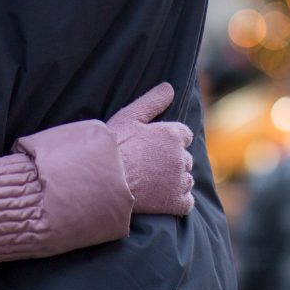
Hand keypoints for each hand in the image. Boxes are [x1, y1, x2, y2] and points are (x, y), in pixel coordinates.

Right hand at [106, 83, 194, 216]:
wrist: (102, 181)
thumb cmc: (112, 146)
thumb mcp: (129, 117)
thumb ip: (153, 101)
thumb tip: (170, 87)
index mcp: (172, 134)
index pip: (183, 135)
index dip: (169, 140)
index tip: (154, 147)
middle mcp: (180, 156)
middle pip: (185, 158)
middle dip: (172, 161)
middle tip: (149, 166)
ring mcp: (180, 181)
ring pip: (186, 179)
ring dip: (176, 181)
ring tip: (152, 182)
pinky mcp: (176, 202)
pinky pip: (187, 202)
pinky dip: (178, 201)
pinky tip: (161, 199)